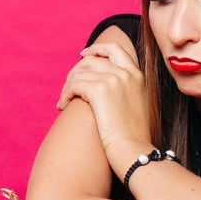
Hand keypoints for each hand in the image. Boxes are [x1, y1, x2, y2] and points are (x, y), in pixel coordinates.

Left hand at [57, 42, 151, 165]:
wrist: (135, 150)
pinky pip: (74, 85)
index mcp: (137, 75)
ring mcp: (113, 79)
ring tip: (64, 101)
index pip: (116, 49)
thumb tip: (101, 82)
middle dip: (75, 71)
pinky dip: (65, 95)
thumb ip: (125, 89)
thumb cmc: (134, 136)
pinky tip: (63, 106)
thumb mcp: (137, 105)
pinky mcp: (99, 90)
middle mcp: (126, 73)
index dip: (97, 49)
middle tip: (68, 87)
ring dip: (67, 86)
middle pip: (91, 60)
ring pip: (79, 73)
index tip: (83, 54)